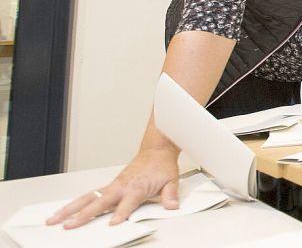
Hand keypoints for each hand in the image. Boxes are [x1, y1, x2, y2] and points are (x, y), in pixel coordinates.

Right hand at [47, 147, 180, 228]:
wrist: (156, 150)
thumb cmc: (160, 165)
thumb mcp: (171, 180)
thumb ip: (170, 195)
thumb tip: (172, 206)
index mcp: (136, 187)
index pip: (127, 203)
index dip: (121, 213)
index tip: (113, 223)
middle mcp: (121, 187)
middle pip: (99, 202)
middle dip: (83, 215)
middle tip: (69, 226)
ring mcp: (113, 186)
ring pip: (88, 198)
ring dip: (70, 208)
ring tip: (54, 218)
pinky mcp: (109, 186)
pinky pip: (90, 195)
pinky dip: (76, 203)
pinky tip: (65, 210)